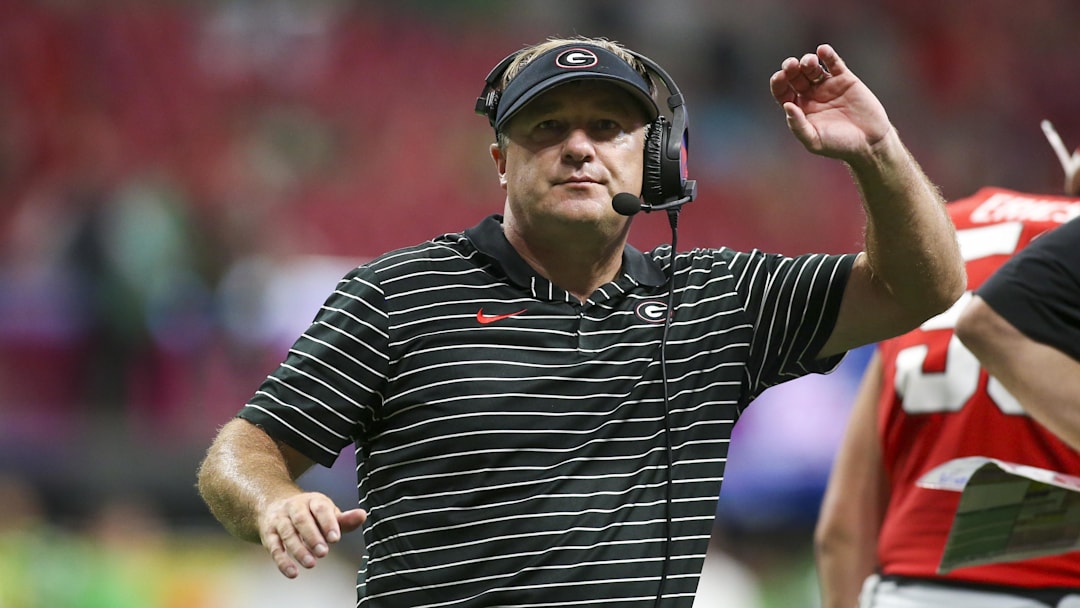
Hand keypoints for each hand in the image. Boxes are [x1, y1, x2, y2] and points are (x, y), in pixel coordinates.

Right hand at [258, 491, 366, 577]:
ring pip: (288, 533)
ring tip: (311, 563)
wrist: (273, 504)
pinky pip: (274, 547)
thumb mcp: (327, 512)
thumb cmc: (308, 512)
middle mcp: (294, 508)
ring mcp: (280, 520)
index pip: (320, 508)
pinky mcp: (269, 534)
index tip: (335, 537)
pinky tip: (292, 572)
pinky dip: (282, 561)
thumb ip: (344, 519)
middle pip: (302, 520)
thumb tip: (362, 516)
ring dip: (298, 549)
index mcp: (312, 501)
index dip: (328, 522)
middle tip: (324, 552)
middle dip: (312, 536)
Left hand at [769, 44, 891, 161]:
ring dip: (807, 61)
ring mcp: (827, 85)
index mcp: (799, 108)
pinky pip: (834, 63)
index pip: (782, 91)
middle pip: (795, 76)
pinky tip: (823, 50)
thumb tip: (787, 106)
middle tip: (791, 65)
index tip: (780, 77)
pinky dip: (828, 55)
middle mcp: (810, 95)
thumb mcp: (814, 140)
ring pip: (812, 67)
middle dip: (790, 68)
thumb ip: (798, 125)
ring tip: (810, 62)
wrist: (869, 142)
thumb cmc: (839, 145)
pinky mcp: (844, 79)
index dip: (778, 83)